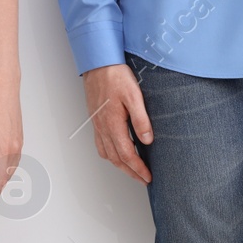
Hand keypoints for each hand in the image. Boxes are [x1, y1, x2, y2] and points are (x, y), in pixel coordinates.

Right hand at [82, 63, 152, 184]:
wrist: (98, 63)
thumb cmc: (115, 76)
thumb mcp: (134, 96)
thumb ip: (140, 120)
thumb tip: (147, 140)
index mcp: (113, 124)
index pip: (127, 155)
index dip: (138, 169)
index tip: (147, 177)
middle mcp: (103, 128)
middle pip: (116, 159)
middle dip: (130, 172)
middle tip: (142, 179)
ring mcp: (97, 124)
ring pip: (107, 154)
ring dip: (120, 166)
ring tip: (132, 171)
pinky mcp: (96, 119)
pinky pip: (100, 144)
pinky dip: (110, 155)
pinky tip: (117, 153)